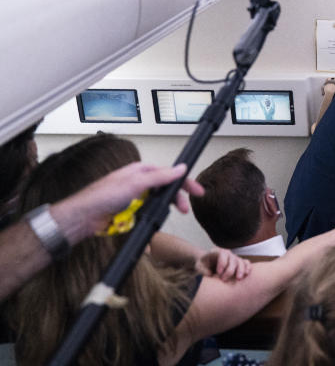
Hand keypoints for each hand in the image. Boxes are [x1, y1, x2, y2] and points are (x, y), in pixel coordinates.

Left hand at [61, 162, 203, 241]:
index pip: (169, 173)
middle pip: (166, 188)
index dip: (183, 181)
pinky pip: (148, 213)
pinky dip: (153, 216)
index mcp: (140, 171)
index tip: (196, 190)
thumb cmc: (102, 196)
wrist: (84, 217)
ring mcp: (135, 198)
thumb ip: (160, 176)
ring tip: (171, 215)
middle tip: (187, 208)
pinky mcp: (130, 211)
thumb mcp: (136, 182)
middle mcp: (139, 183)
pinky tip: (155, 220)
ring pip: (158, 202)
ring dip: (165, 208)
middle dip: (177, 198)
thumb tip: (180, 168)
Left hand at [196, 248, 250, 281]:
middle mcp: (227, 253)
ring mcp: (234, 257)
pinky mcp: (239, 262)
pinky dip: (248, 268)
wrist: (207, 263)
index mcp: (217, 251)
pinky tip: (246, 274)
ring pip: (241, 261)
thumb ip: (202, 270)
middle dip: (230, 270)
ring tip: (238, 279)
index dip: (222, 263)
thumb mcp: (198, 266)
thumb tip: (210, 274)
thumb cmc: (202, 265)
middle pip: (233, 260)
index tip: (218, 272)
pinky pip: (246, 263)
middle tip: (224, 279)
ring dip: (241, 270)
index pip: (222, 254)